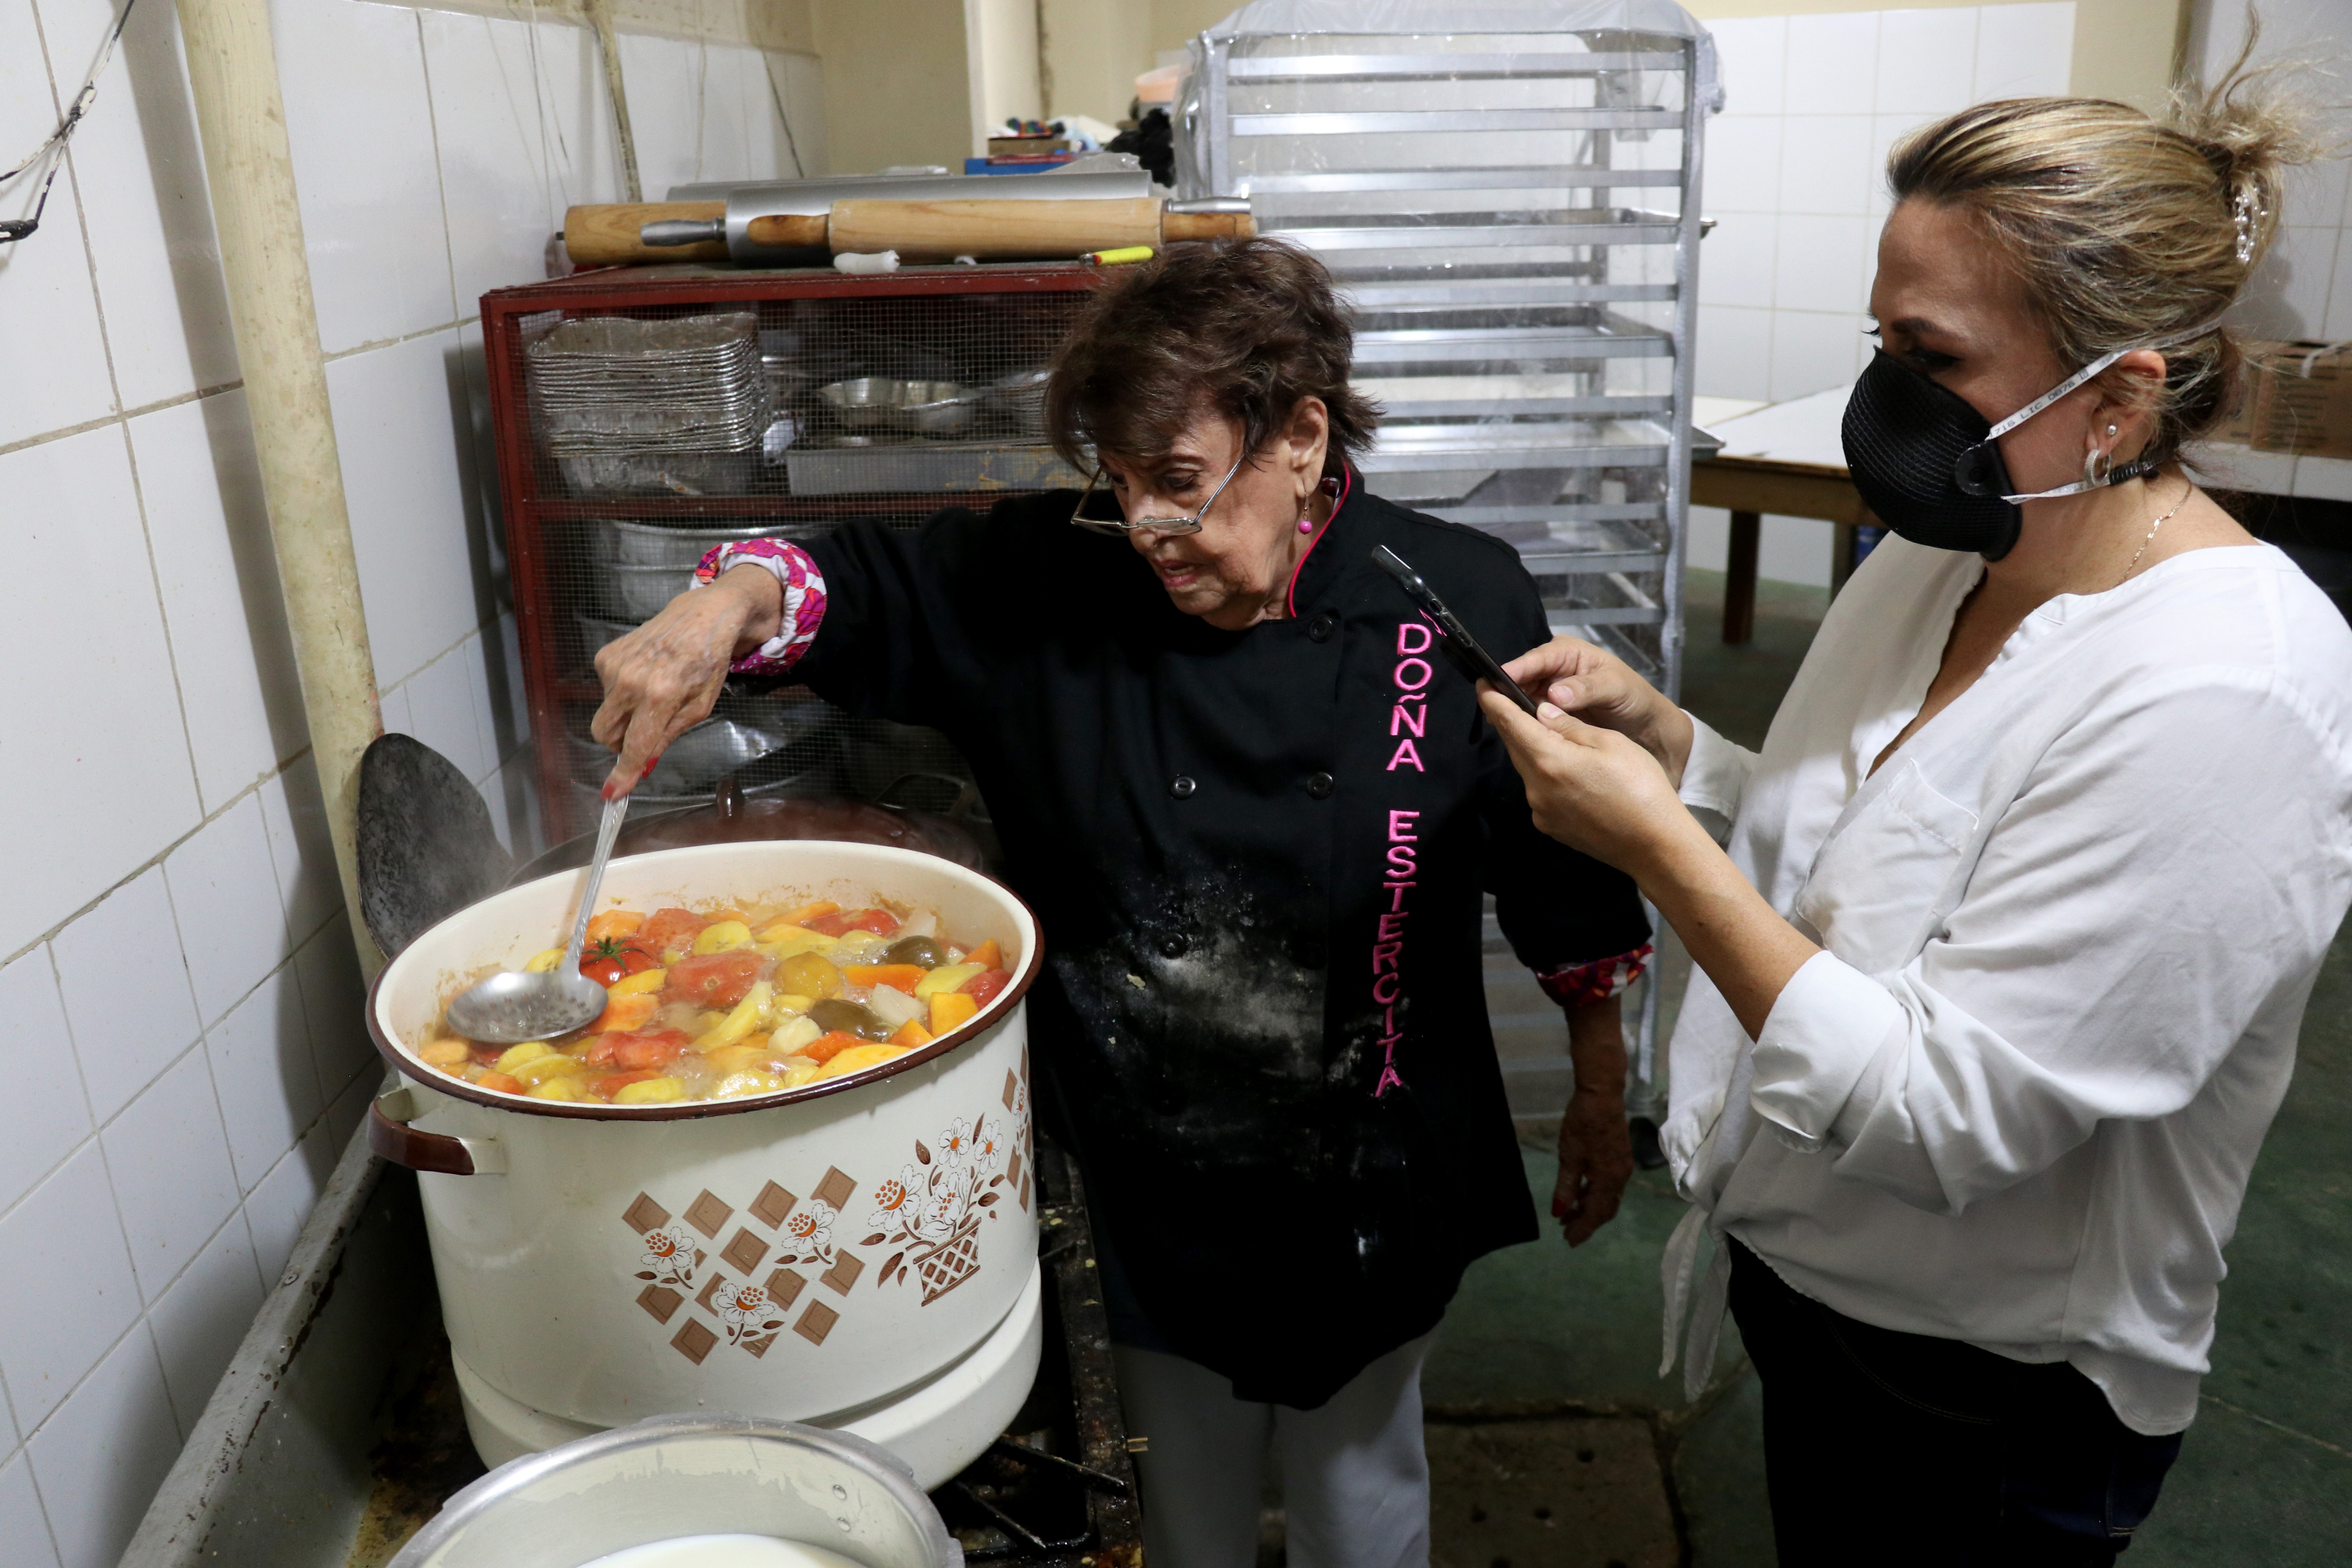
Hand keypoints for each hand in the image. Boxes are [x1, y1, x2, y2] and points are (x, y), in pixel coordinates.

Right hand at [589, 566, 782, 797]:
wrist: (702, 615)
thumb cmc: (707, 663)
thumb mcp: (699, 707)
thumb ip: (668, 735)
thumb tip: (641, 765)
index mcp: (661, 696)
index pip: (634, 745)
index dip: (622, 773)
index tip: (611, 794)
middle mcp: (631, 680)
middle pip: (604, 733)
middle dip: (619, 743)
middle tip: (643, 733)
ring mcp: (614, 665)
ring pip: (606, 713)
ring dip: (624, 713)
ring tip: (653, 690)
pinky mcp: (605, 654)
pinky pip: (604, 690)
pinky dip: (621, 691)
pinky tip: (644, 674)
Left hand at [1477, 685, 1689, 876]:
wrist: (1654, 845)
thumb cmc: (1640, 788)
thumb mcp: (1610, 743)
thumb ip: (1570, 726)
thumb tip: (1542, 711)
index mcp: (1548, 760)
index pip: (1509, 723)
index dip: (1494, 701)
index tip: (1483, 684)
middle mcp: (1536, 788)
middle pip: (1515, 746)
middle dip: (1511, 723)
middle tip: (1509, 701)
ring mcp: (1541, 811)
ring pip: (1527, 770)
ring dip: (1531, 749)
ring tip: (1545, 734)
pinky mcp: (1550, 827)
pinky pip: (1539, 792)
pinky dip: (1545, 775)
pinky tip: (1566, 771)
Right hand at [1501, 634, 1692, 784]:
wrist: (1646, 726)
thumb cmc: (1635, 698)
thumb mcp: (1616, 688)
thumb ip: (1587, 689)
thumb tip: (1555, 694)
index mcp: (1568, 652)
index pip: (1537, 658)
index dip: (1516, 670)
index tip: (1498, 681)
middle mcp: (1553, 669)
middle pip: (1521, 677)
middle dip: (1507, 691)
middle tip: (1491, 707)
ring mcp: (1548, 691)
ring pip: (1520, 698)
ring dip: (1511, 709)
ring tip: (1497, 722)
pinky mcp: (1547, 713)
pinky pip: (1528, 715)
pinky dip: (1522, 723)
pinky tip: (1512, 733)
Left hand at [1554, 1084, 1632, 1245]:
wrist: (1602, 1097)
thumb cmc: (1582, 1126)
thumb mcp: (1569, 1159)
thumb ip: (1566, 1188)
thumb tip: (1558, 1213)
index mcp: (1609, 1181)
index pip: (1596, 1215)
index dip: (1582, 1230)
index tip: (1568, 1241)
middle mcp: (1620, 1178)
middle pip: (1605, 1210)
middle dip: (1586, 1222)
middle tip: (1565, 1229)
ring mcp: (1622, 1167)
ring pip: (1608, 1198)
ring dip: (1590, 1207)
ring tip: (1568, 1212)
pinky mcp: (1620, 1157)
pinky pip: (1610, 1185)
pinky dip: (1595, 1193)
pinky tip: (1580, 1191)